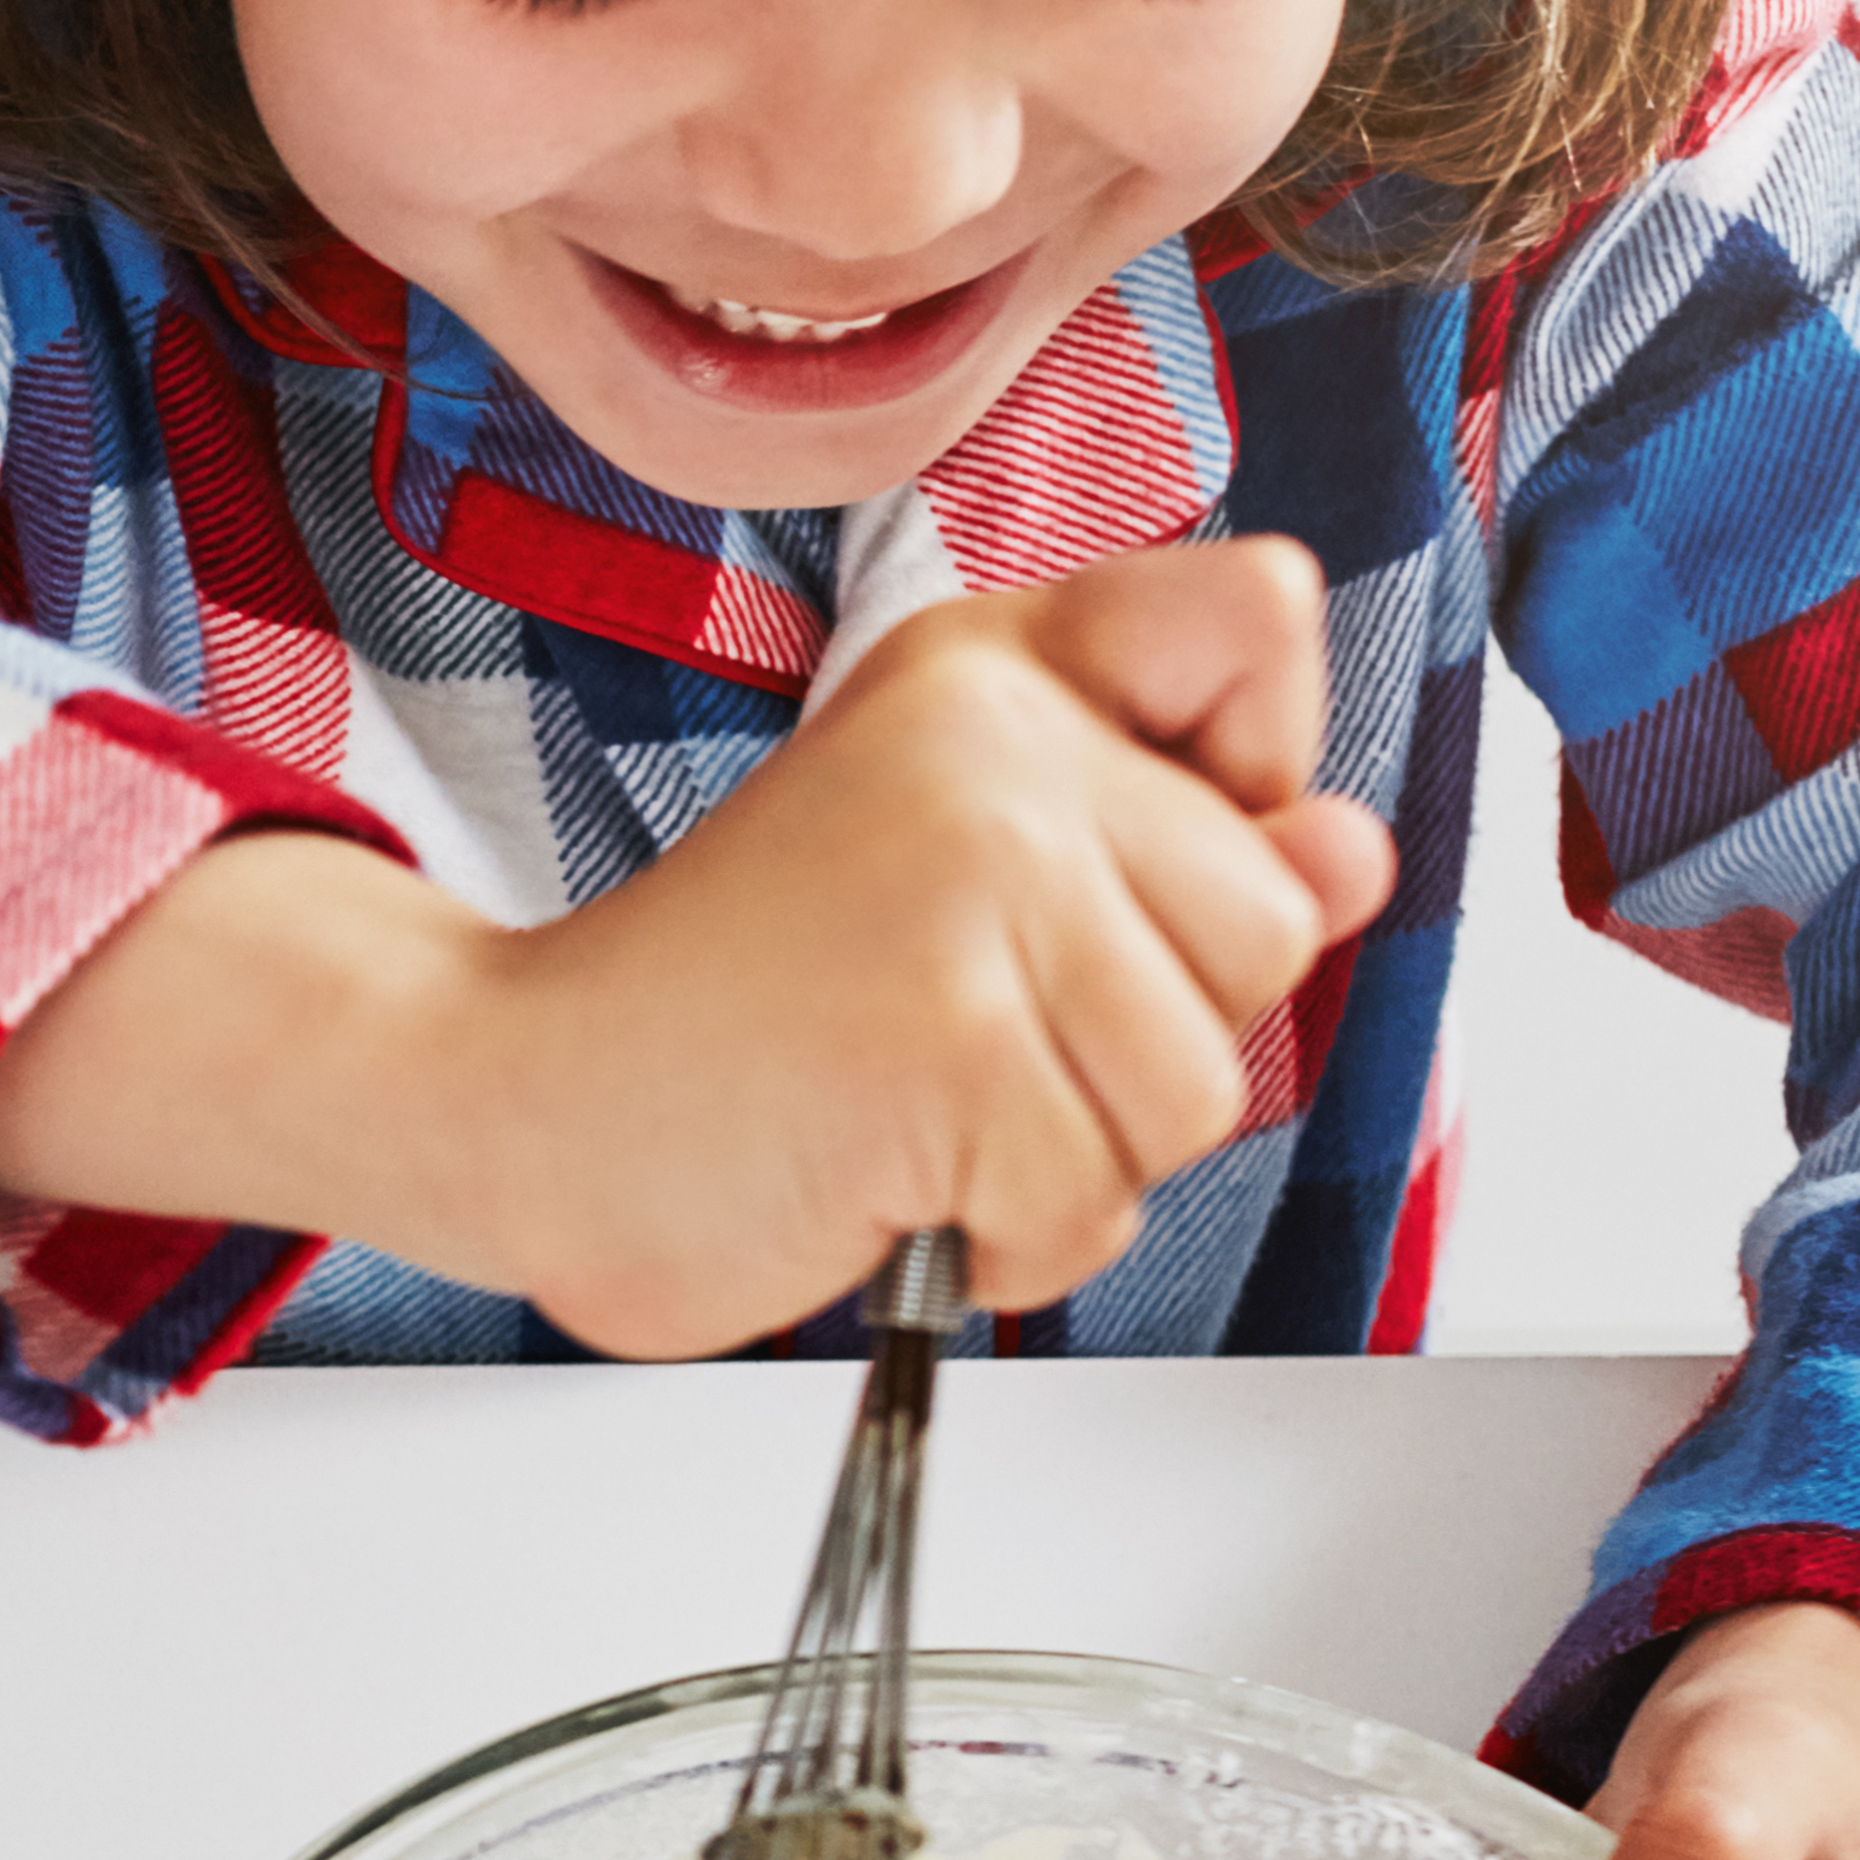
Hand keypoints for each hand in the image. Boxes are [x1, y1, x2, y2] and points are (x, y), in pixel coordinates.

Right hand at [425, 539, 1403, 1349]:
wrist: (511, 1099)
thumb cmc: (727, 1005)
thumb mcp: (955, 858)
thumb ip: (1176, 833)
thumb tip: (1347, 852)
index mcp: (996, 671)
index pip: (1260, 620)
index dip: (1248, 770)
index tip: (1108, 852)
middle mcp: (994, 741)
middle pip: (1267, 926)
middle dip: (1147, 1031)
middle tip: (955, 1024)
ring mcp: (977, 883)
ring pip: (1197, 1086)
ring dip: (1072, 1156)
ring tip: (914, 1107)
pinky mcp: (952, 1040)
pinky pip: (1096, 1199)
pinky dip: (1001, 1238)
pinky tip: (884, 1173)